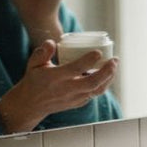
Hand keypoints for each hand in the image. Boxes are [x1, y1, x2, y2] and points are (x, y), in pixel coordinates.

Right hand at [0, 40, 117, 132]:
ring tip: (114, 66)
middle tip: (115, 60)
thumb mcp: (33, 64)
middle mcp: (66, 89)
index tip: (98, 52)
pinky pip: (94, 94)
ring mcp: (74, 98)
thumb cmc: (34, 81)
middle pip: (91, 82)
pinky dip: (103, 85)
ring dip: (109, 78)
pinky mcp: (78, 103)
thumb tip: (52, 42)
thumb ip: (42, 52)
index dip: (88, 60)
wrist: (31, 104)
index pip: (75, 69)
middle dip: (106, 71)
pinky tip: (108, 75)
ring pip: (96, 90)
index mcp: (55, 78)